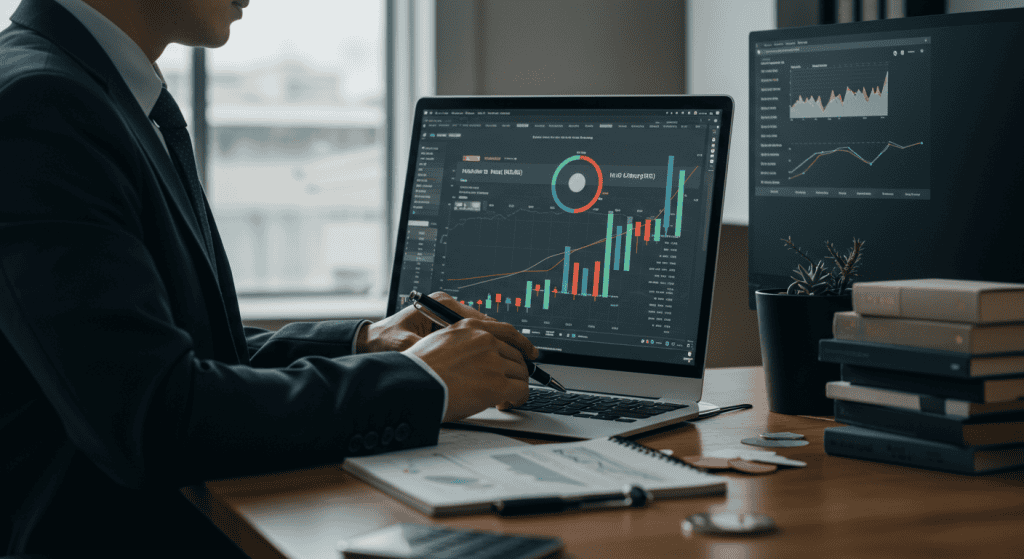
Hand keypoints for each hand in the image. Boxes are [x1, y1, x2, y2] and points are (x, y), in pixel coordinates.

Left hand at [357, 291, 526, 352]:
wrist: (368, 343)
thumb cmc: (384, 343)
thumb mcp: (407, 348)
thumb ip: (429, 352)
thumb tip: (450, 362)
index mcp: (441, 305)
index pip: (482, 319)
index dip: (505, 337)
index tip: (522, 350)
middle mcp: (447, 307)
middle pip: (488, 324)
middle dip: (508, 342)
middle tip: (527, 358)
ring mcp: (447, 315)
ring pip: (483, 330)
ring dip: (499, 347)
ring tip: (517, 363)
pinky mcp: (445, 326)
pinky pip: (473, 336)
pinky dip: (486, 349)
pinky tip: (495, 364)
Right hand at [403, 316, 538, 422]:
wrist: (412, 385)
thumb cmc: (417, 369)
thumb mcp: (438, 342)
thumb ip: (461, 344)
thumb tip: (473, 358)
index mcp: (470, 327)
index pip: (507, 331)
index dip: (522, 344)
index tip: (530, 352)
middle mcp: (484, 340)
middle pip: (516, 355)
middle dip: (515, 372)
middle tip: (509, 384)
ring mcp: (492, 361)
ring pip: (520, 374)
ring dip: (515, 387)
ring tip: (504, 398)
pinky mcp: (496, 383)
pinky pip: (520, 390)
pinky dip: (517, 399)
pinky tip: (506, 404)